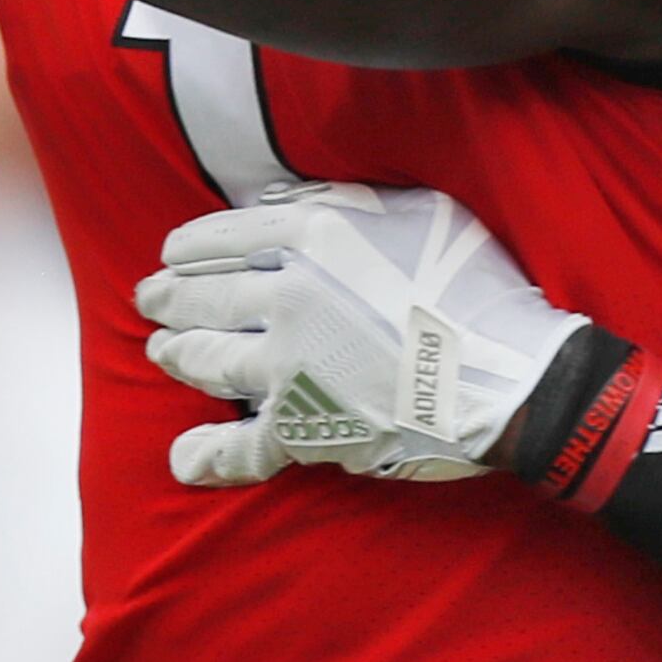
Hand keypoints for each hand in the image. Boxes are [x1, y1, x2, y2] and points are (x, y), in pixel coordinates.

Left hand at [139, 182, 589, 486]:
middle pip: (203, 297)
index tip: (173, 256)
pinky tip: (183, 458)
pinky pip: (240, 447)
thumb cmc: (476, 285)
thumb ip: (342, 203)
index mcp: (310, 237)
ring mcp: (287, 366)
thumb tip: (281, 203)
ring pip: (208, 360)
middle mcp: (285, 297)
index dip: (187, 250)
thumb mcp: (416, 211)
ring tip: (163, 351)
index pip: (221, 240)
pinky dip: (208, 455)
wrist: (511, 375)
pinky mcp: (300, 426)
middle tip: (151, 301)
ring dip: (177, 355)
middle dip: (168, 299)